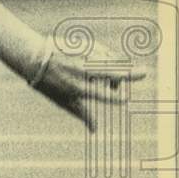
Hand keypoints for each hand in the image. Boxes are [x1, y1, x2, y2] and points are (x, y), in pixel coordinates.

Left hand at [32, 45, 146, 131]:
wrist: (34, 57)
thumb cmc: (48, 83)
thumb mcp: (63, 101)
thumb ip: (82, 114)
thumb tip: (95, 131)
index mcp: (78, 88)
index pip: (102, 95)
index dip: (115, 97)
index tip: (125, 98)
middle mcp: (82, 72)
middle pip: (111, 72)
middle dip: (130, 74)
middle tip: (144, 73)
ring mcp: (83, 57)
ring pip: (109, 60)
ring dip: (119, 66)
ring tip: (122, 75)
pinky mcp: (84, 45)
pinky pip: (104, 51)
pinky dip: (111, 58)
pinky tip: (112, 62)